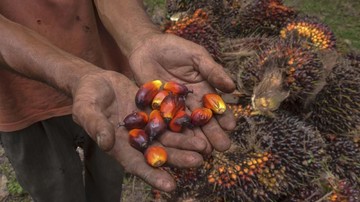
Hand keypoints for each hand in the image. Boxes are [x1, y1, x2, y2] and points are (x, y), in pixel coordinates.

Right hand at [71, 70, 206, 191]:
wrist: (96, 81)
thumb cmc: (86, 99)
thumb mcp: (86, 110)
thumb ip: (97, 126)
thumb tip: (107, 143)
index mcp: (119, 146)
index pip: (137, 165)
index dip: (153, 176)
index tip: (171, 186)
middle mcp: (137, 140)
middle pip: (160, 152)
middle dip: (178, 158)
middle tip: (198, 161)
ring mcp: (147, 125)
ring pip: (169, 136)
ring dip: (186, 142)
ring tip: (205, 146)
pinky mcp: (154, 110)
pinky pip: (171, 116)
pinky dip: (184, 121)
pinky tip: (199, 123)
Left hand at [129, 33, 236, 152]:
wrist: (146, 47)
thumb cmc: (174, 48)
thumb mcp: (197, 56)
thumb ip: (212, 70)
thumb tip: (232, 87)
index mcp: (203, 89)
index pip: (215, 106)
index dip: (224, 116)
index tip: (231, 126)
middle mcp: (190, 102)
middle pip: (203, 120)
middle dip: (213, 133)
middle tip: (222, 147)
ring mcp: (173, 108)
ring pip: (186, 126)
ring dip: (195, 139)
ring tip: (205, 151)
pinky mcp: (156, 110)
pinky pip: (165, 123)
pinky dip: (172, 134)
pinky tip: (179, 144)